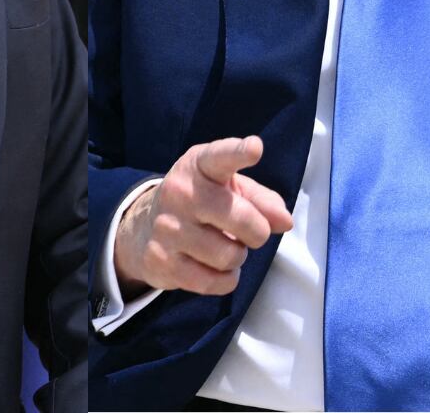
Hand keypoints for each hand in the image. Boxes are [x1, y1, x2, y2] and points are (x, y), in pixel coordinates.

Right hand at [112, 135, 293, 298]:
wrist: (145, 226)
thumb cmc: (203, 201)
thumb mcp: (231, 188)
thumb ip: (262, 200)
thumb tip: (284, 222)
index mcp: (200, 165)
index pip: (220, 156)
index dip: (239, 152)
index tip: (255, 147)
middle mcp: (180, 192)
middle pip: (240, 218)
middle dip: (258, 232)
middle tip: (253, 232)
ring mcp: (167, 227)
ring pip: (228, 255)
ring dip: (238, 256)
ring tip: (227, 246)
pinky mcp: (160, 261)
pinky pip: (212, 282)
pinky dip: (225, 279)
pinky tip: (216, 267)